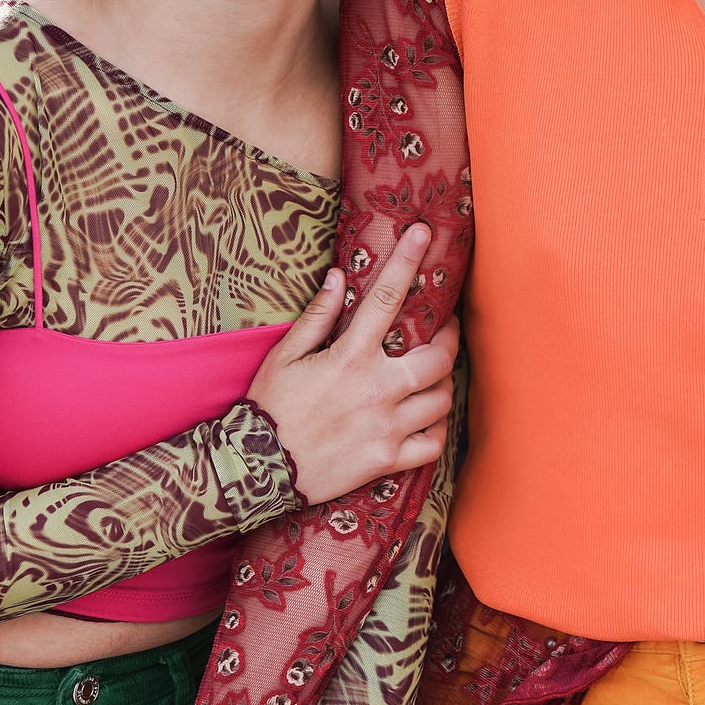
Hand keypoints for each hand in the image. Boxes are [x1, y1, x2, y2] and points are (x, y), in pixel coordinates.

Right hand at [245, 224, 458, 503]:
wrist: (255, 470)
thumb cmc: (269, 408)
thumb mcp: (284, 356)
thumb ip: (317, 316)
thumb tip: (339, 275)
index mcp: (350, 358)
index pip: (387, 298)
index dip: (408, 261)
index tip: (424, 234)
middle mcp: (376, 390)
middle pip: (439, 357)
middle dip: (448, 340)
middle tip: (444, 333)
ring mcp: (386, 427)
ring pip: (442, 399)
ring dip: (442, 385)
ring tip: (433, 377)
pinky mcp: (387, 460)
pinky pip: (433, 443)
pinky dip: (436, 430)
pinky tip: (425, 420)